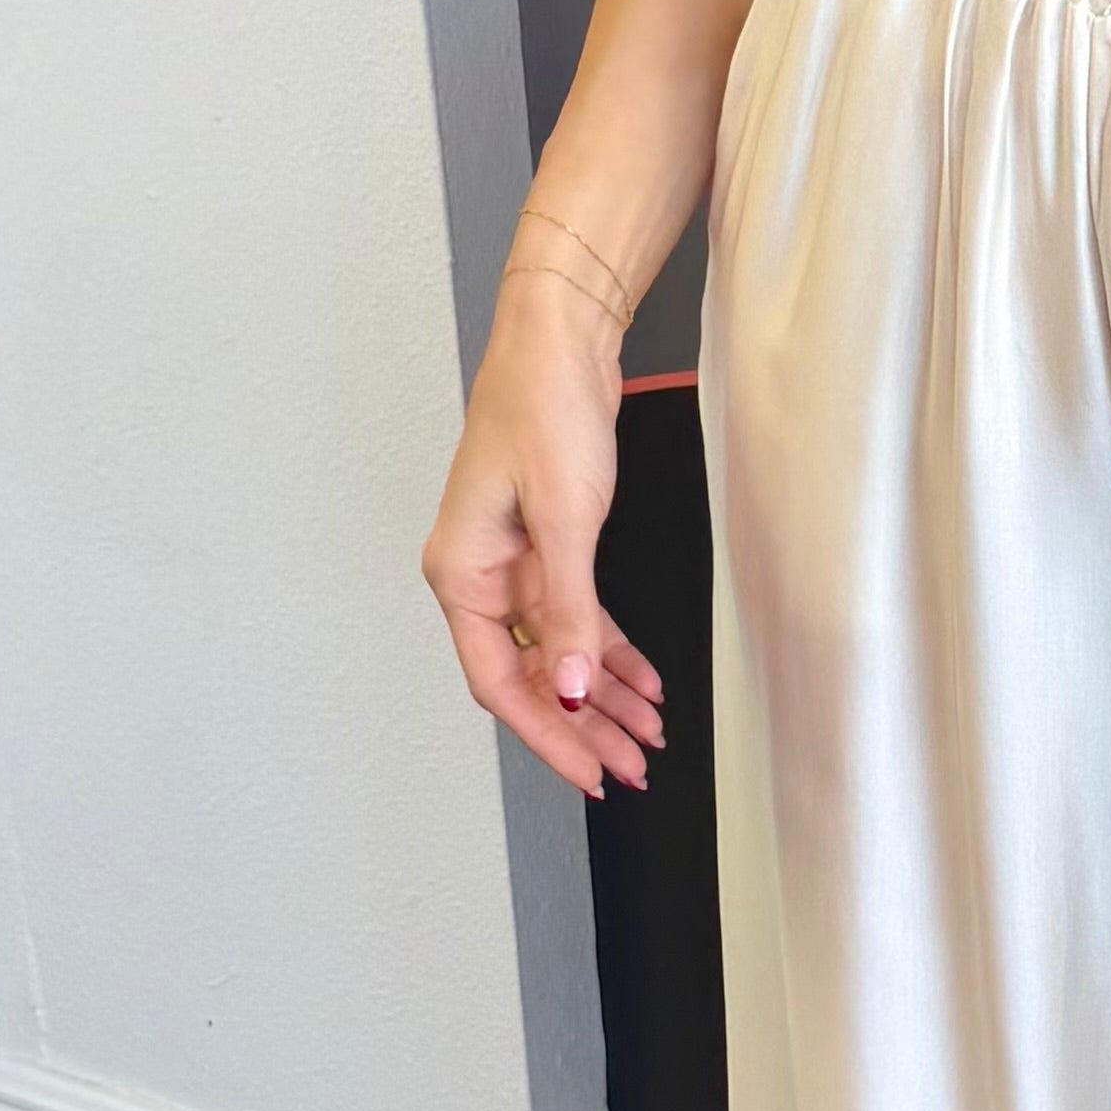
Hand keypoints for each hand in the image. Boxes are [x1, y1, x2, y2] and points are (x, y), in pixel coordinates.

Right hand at [422, 279, 666, 796]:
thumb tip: (571, 689)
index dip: (549, 733)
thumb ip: (569, 612)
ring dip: (601, 694)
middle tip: (633, 766)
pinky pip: (575, 616)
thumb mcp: (566, 520)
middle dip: (583, 725)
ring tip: (648, 734)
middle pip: (531, 677)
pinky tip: (642, 681)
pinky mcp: (545, 545)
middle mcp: (479, 577)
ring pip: (558, 652)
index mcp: (462, 575)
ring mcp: (512, 563)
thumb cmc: (544, 410)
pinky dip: (608, 650)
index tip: (593, 771)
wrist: (561, 340)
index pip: (501, 682)